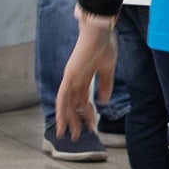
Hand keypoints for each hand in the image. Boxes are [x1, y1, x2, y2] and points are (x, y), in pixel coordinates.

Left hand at [55, 11, 115, 138]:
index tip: (93, 126)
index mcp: (85, 78)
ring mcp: (71, 79)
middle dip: (75, 121)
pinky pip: (62, 96)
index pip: (84, 100)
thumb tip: (103, 102)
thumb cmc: (105, 46)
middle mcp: (75, 80)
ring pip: (66, 104)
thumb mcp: (108, 69)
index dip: (87, 114)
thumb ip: (105, 85)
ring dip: (66, 120)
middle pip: (73, 105)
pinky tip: (61, 121)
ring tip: (66, 135)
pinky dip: (61, 110)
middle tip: (77, 136)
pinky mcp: (69, 76)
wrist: (100, 32)